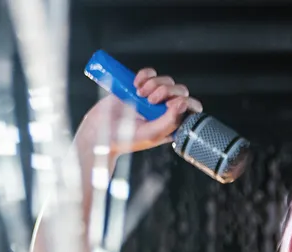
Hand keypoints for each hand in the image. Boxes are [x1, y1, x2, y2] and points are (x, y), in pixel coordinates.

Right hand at [77, 67, 202, 155]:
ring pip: (167, 81)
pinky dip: (145, 74)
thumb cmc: (124, 139)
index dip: (185, 102)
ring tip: (140, 93)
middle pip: (181, 91)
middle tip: (150, 100)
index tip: (168, 106)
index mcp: (172, 125)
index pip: (192, 109)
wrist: (99, 130)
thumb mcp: (151, 134)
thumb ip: (169, 122)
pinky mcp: (139, 88)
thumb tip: (183, 103)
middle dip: (167, 91)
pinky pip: (151, 73)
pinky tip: (136, 83)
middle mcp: (165, 111)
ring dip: (155, 83)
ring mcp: (153, 98)